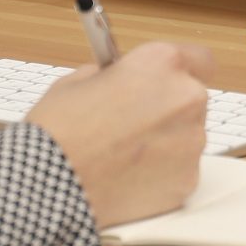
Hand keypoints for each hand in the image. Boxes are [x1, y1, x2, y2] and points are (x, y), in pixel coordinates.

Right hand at [26, 41, 213, 229]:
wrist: (46, 186)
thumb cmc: (58, 132)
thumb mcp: (79, 80)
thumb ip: (116, 74)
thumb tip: (125, 80)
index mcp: (162, 63)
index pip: (199, 59)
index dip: (181, 71)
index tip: (167, 82)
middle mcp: (185, 97)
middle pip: (191, 99)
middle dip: (169, 108)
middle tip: (133, 122)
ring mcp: (191, 142)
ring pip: (187, 136)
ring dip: (166, 141)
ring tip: (123, 153)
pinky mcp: (187, 180)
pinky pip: (180, 170)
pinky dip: (162, 173)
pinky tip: (128, 176)